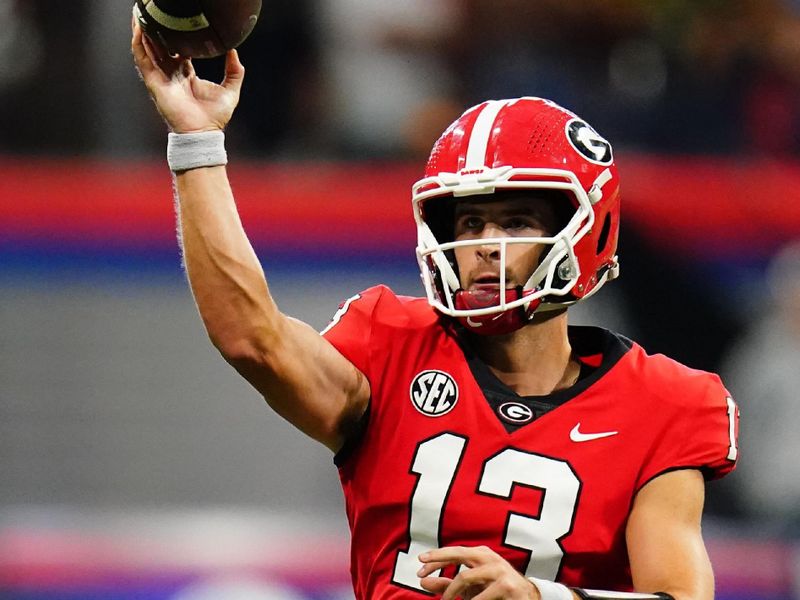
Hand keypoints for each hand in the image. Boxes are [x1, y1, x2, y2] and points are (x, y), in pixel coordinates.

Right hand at [130, 17, 243, 132]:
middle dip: (155, 29)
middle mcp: (171, 74)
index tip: (176, 20)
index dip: (174, 34)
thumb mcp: (231, 89)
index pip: (176, 49)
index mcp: (186, 74)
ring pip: (147, 48)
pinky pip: (143, 59)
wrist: (203, 132)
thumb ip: (234, 70)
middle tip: (154, 10)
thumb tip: (234, 50)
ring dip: (143, 30)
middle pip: (159, 46)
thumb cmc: (215, 117)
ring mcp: (161, 77)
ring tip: (141, 12)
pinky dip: (139, 43)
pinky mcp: (153, 82)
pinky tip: (139, 28)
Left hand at [417, 546, 540, 599]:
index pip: (454, 552)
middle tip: (421, 570)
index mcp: (480, 555)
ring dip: (451, 592)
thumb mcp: (470, 588)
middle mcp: (489, 558)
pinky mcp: (507, 586)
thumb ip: (447, 585)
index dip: (436, 558)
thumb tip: (422, 580)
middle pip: (459, 554)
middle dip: (438, 559)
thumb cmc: (495, 592)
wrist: (527, 599)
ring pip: (465, 577)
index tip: (419, 565)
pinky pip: (480, 597)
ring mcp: (499, 571)